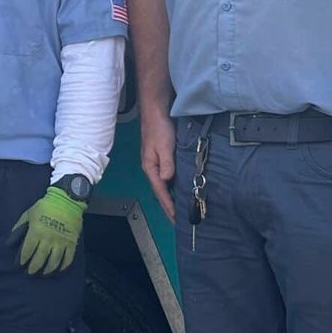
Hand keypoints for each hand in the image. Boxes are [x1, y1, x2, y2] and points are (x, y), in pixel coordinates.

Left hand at [10, 187, 85, 275]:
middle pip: (40, 258)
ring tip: (43, 274)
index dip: (23, 259)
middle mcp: (48, 239)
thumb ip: (19, 227)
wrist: (67, 200)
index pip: (28, 250)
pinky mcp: (71, 242)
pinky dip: (63, 266)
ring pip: (54, 261)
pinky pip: (68, 258)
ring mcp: (61, 242)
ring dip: (48, 270)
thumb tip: (9, 242)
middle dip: (34, 268)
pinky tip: (59, 269)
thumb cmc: (45, 207)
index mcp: (36, 231)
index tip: (21, 264)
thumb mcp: (28, 214)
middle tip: (30, 273)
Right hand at [139, 107, 176, 221]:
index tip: (176, 219)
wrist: (156, 112)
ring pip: (165, 185)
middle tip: (178, 220)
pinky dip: (173, 186)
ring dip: (171, 197)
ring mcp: (157, 163)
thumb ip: (166, 163)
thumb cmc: (159, 128)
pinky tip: (180, 189)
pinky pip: (168, 177)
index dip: (168, 206)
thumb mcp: (163, 146)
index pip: (160, 192)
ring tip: (180, 209)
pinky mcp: (163, 158)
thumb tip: (167, 180)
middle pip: (161, 191)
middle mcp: (153, 168)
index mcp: (151, 168)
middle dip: (168, 206)